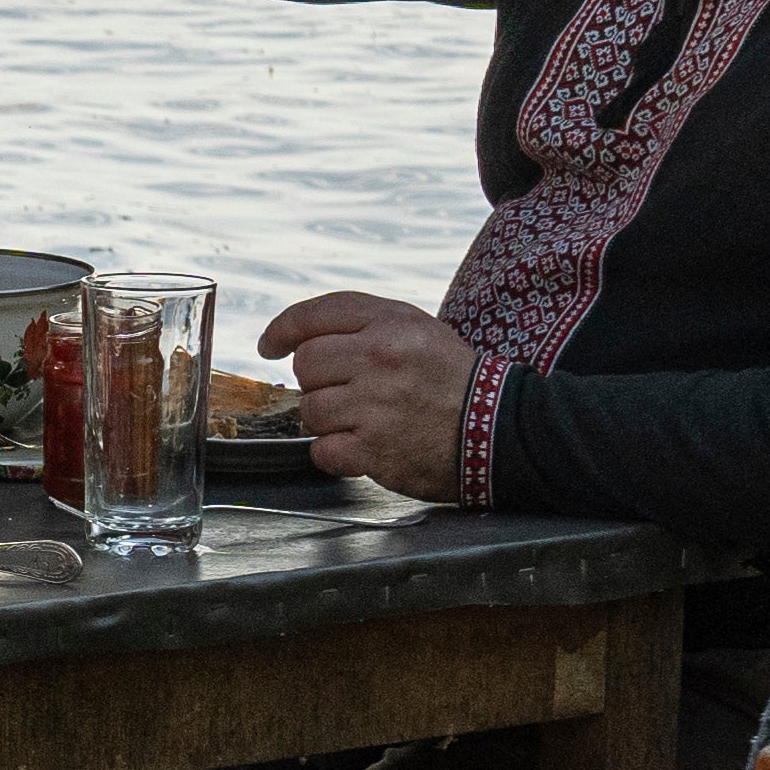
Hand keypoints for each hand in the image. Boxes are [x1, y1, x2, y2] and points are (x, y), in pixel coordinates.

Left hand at [261, 289, 479, 498]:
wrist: (500, 430)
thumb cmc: (454, 381)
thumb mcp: (418, 330)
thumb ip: (365, 325)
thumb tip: (301, 336)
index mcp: (391, 324)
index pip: (315, 315)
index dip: (283, 329)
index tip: (270, 345)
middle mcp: (380, 359)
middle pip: (306, 364)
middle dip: (317, 381)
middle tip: (347, 391)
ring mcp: (375, 406)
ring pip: (310, 409)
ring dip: (327, 420)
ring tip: (363, 420)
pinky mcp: (374, 450)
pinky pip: (322, 450)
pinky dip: (334, 454)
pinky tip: (362, 447)